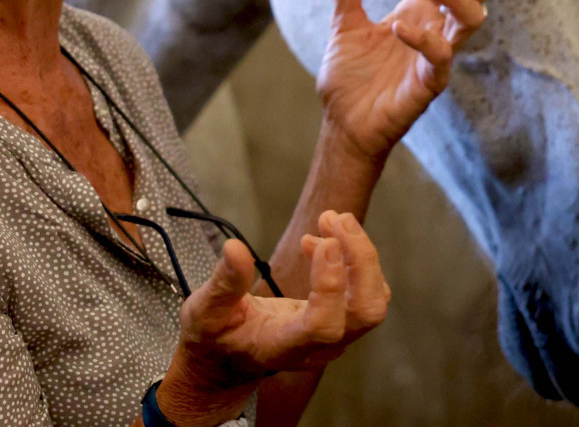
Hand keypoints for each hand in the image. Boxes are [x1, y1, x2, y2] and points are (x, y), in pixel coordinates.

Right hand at [154, 212, 389, 426]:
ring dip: (361, 254)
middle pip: (366, 311)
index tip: (324, 242)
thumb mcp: (206, 311)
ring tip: (330, 219)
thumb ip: (224, 283)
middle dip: (361, 259)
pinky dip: (354, 259)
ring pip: (373, 299)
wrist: (227, 360)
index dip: (331, 285)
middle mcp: (318, 347)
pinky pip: (365, 291)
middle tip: (336, 218)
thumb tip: (235, 248)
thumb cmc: (215, 337)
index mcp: (283, 346)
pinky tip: (323, 240)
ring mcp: (334, 337)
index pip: (324, 326)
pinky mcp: (339, 321)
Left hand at [314, 0, 491, 163]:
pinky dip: (425, 40)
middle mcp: (434, 29)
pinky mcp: (429, 84)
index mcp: (418, 11)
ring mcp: (436, 57)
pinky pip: (442, 59)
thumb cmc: (352, 78)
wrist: (344, 124)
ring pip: (473, 20)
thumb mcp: (345, 23)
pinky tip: (400, 28)